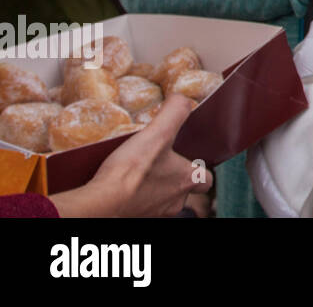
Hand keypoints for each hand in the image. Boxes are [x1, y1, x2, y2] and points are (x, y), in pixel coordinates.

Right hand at [50, 95, 211, 217]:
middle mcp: (175, 201)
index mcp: (187, 180)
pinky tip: (123, 185)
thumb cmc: (132, 170)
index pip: (206, 179)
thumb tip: (182, 99)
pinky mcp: (134, 218)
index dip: (200, 169)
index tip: (189, 158)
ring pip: (162, 200)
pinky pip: (141, 207)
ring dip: (155, 188)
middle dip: (175, 178)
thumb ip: (174, 112)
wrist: (101, 202)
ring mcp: (154, 213)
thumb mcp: (158, 132)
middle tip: (161, 165)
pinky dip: (136, 197)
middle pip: (184, 191)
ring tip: (140, 172)